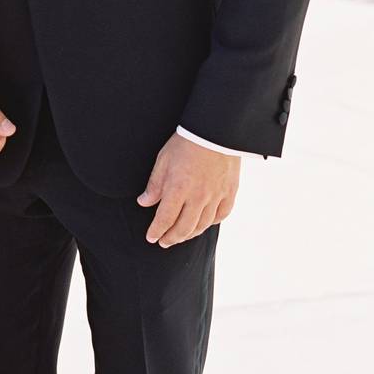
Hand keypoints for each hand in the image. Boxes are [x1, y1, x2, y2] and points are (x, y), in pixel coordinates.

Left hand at [138, 133, 240, 248]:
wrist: (215, 131)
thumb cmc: (185, 143)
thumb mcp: (163, 161)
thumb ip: (154, 185)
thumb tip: (144, 202)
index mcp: (178, 189)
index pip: (165, 219)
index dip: (156, 231)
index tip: (151, 237)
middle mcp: (198, 197)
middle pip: (183, 228)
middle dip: (171, 238)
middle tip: (164, 242)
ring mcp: (216, 196)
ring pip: (202, 225)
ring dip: (189, 234)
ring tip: (180, 236)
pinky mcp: (230, 192)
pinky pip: (221, 215)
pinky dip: (211, 222)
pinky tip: (203, 224)